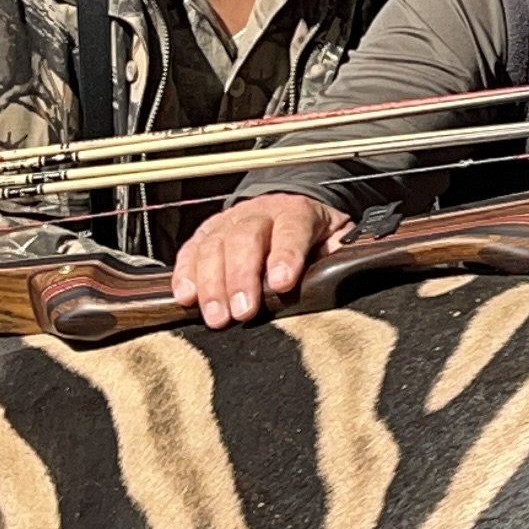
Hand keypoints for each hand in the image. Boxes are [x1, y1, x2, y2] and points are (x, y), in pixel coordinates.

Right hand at [175, 192, 347, 327]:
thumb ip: (339, 257)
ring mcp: (229, 221)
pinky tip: (187, 298)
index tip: (282, 283)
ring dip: (212, 284)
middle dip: (241, 277)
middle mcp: (260, 213)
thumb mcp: (337, 241)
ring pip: (214, 246)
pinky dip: (185, 274)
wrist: (288, 212)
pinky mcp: (207, 234)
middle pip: (245, 239)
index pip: (291, 229)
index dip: (285, 255)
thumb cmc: (315, 236)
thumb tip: (343, 279)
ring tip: (216, 316)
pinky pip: (191, 251)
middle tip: (242, 312)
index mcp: (297, 213)